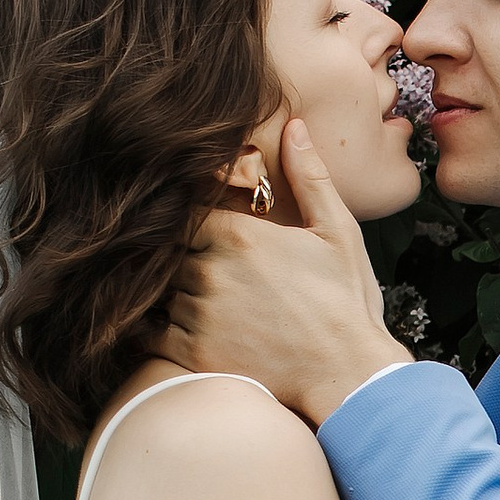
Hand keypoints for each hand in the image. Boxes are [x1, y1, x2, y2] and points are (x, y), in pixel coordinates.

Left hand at [162, 117, 410, 428]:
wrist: (348, 375)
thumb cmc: (346, 302)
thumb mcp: (337, 231)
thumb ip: (310, 176)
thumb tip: (295, 125)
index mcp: (240, 235)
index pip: (188, 211)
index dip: (192, 219)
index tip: (201, 228)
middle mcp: (211, 271)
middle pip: (170, 250)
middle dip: (180, 255)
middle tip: (195, 264)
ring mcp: (199, 314)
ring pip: (160, 290)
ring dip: (169, 291)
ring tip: (195, 298)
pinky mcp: (193, 353)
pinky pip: (150, 333)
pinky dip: (151, 327)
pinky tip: (167, 325)